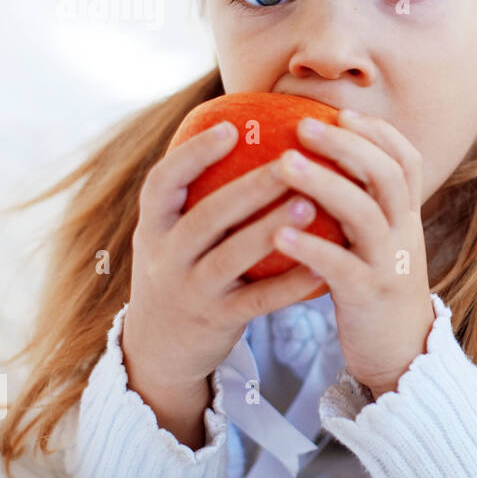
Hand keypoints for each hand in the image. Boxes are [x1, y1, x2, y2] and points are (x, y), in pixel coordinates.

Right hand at [124, 120, 331, 394]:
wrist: (158, 349)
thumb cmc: (182, 271)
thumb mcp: (173, 234)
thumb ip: (198, 195)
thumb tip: (243, 129)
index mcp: (154, 227)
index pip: (162, 183)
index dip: (193, 154)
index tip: (230, 127)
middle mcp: (166, 257)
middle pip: (207, 216)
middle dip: (250, 187)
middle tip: (292, 161)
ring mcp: (191, 291)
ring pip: (231, 258)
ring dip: (270, 230)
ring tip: (309, 206)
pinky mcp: (217, 321)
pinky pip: (258, 301)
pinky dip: (289, 284)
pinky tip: (322, 267)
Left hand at [271, 109, 435, 397]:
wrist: (401, 355)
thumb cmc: (374, 290)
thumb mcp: (377, 243)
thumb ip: (359, 207)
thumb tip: (320, 162)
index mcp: (406, 218)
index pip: (406, 161)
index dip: (378, 133)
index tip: (342, 112)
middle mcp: (404, 234)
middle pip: (387, 176)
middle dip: (347, 146)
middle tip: (303, 125)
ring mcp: (388, 265)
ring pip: (365, 215)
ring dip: (325, 185)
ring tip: (284, 164)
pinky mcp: (368, 297)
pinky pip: (340, 267)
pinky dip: (311, 248)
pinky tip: (277, 236)